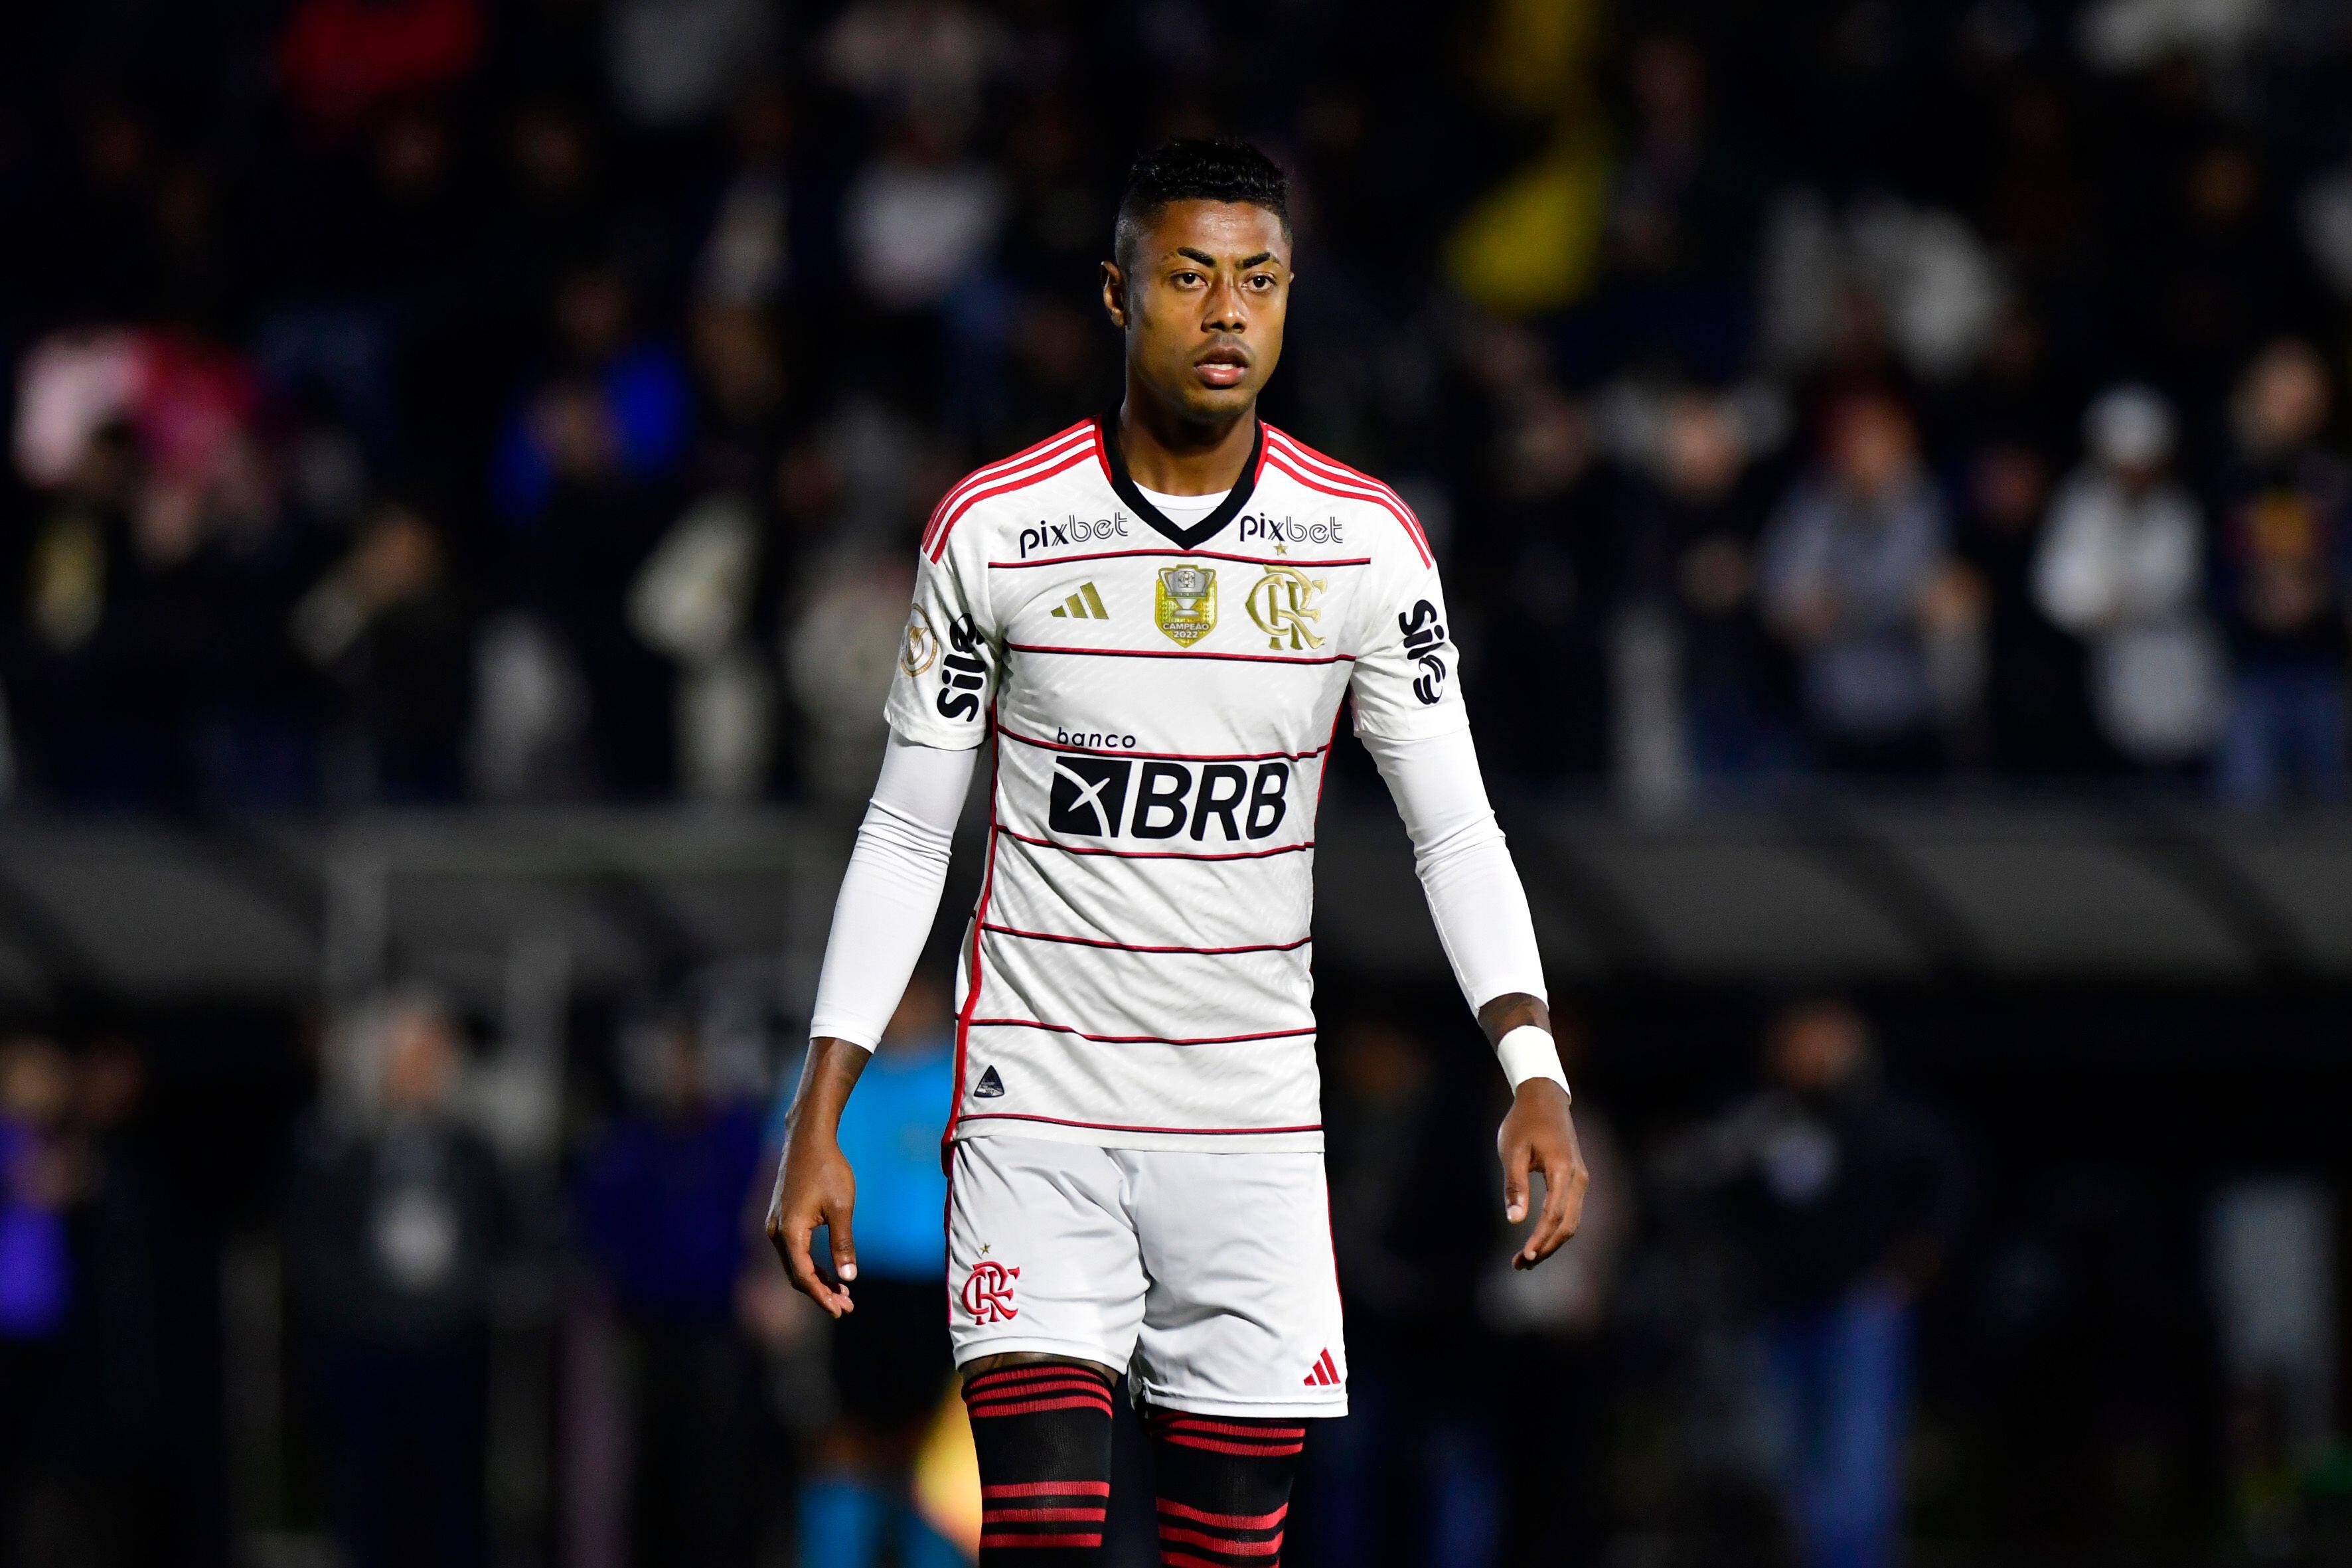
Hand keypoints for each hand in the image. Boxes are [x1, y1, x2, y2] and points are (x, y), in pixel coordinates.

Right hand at [764, 1037, 870, 1317]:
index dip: (822, 1297)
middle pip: (796, 1274)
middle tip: (847, 1307)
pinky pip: (794, 1251)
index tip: (841, 1310)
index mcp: (789, 1232)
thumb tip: (848, 1277)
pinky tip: (831, 1271)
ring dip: (817, 1280)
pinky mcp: (782, 1218)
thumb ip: (843, 1244)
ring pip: (795, 1263)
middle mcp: (776, 1232)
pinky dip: (811, 1264)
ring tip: (842, 1294)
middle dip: (821, 1293)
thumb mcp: (842, 1207)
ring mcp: (776, 1225)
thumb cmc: (828, 1169)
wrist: (809, 1138)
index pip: (803, 1276)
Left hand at [1497, 1080, 1586, 1270]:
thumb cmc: (1524, 1122)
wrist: (1544, 1098)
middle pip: (1568, 1225)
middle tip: (1520, 1265)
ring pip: (1571, 1222)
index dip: (1541, 1239)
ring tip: (1525, 1259)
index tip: (1525, 1257)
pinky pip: (1570, 1212)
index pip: (1554, 1215)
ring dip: (1551, 1242)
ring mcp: (1580, 1179)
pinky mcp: (1576, 1179)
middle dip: (1546, 1248)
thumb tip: (1514, 1221)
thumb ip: (1515, 1186)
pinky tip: (1537, 1239)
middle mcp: (1578, 1178)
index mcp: (1562, 1170)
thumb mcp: (1512, 1151)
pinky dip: (1555, 1229)